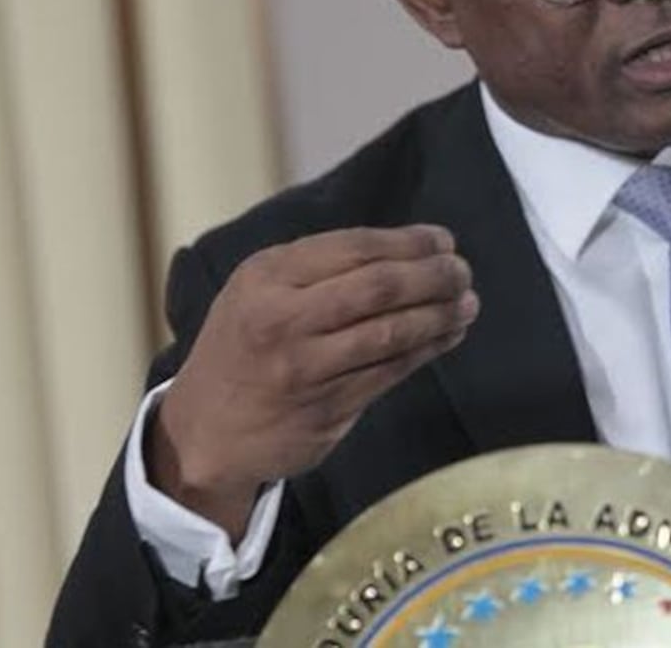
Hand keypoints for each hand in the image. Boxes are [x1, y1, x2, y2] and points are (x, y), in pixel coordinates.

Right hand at [146, 225, 476, 539]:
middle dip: (432, 275)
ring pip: (390, 334)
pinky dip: (427, 350)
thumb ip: (319, 266)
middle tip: (462, 271)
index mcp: (267, 277)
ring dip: (439, 315)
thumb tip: (409, 248)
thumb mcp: (259, 289)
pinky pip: (390, 372)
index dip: (409, 242)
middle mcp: (282, 319)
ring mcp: (304, 368)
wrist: (203, 429)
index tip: (444, 241)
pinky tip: (448, 335)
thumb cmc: (245, 344)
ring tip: (467, 302)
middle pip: (378, 288)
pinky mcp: (325, 409)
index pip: (354, 248)